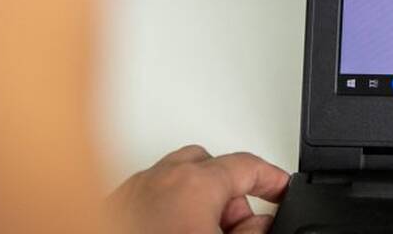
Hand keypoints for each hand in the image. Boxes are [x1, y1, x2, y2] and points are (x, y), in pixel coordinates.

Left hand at [109, 144, 289, 233]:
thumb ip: (252, 232)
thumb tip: (260, 224)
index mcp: (195, 182)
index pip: (249, 165)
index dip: (272, 179)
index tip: (282, 190)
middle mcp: (161, 177)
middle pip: (209, 165)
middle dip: (227, 193)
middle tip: (235, 226)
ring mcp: (132, 191)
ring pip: (175, 179)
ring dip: (194, 199)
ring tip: (200, 230)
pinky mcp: (110, 207)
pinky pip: (147, 195)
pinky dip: (164, 209)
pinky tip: (168, 231)